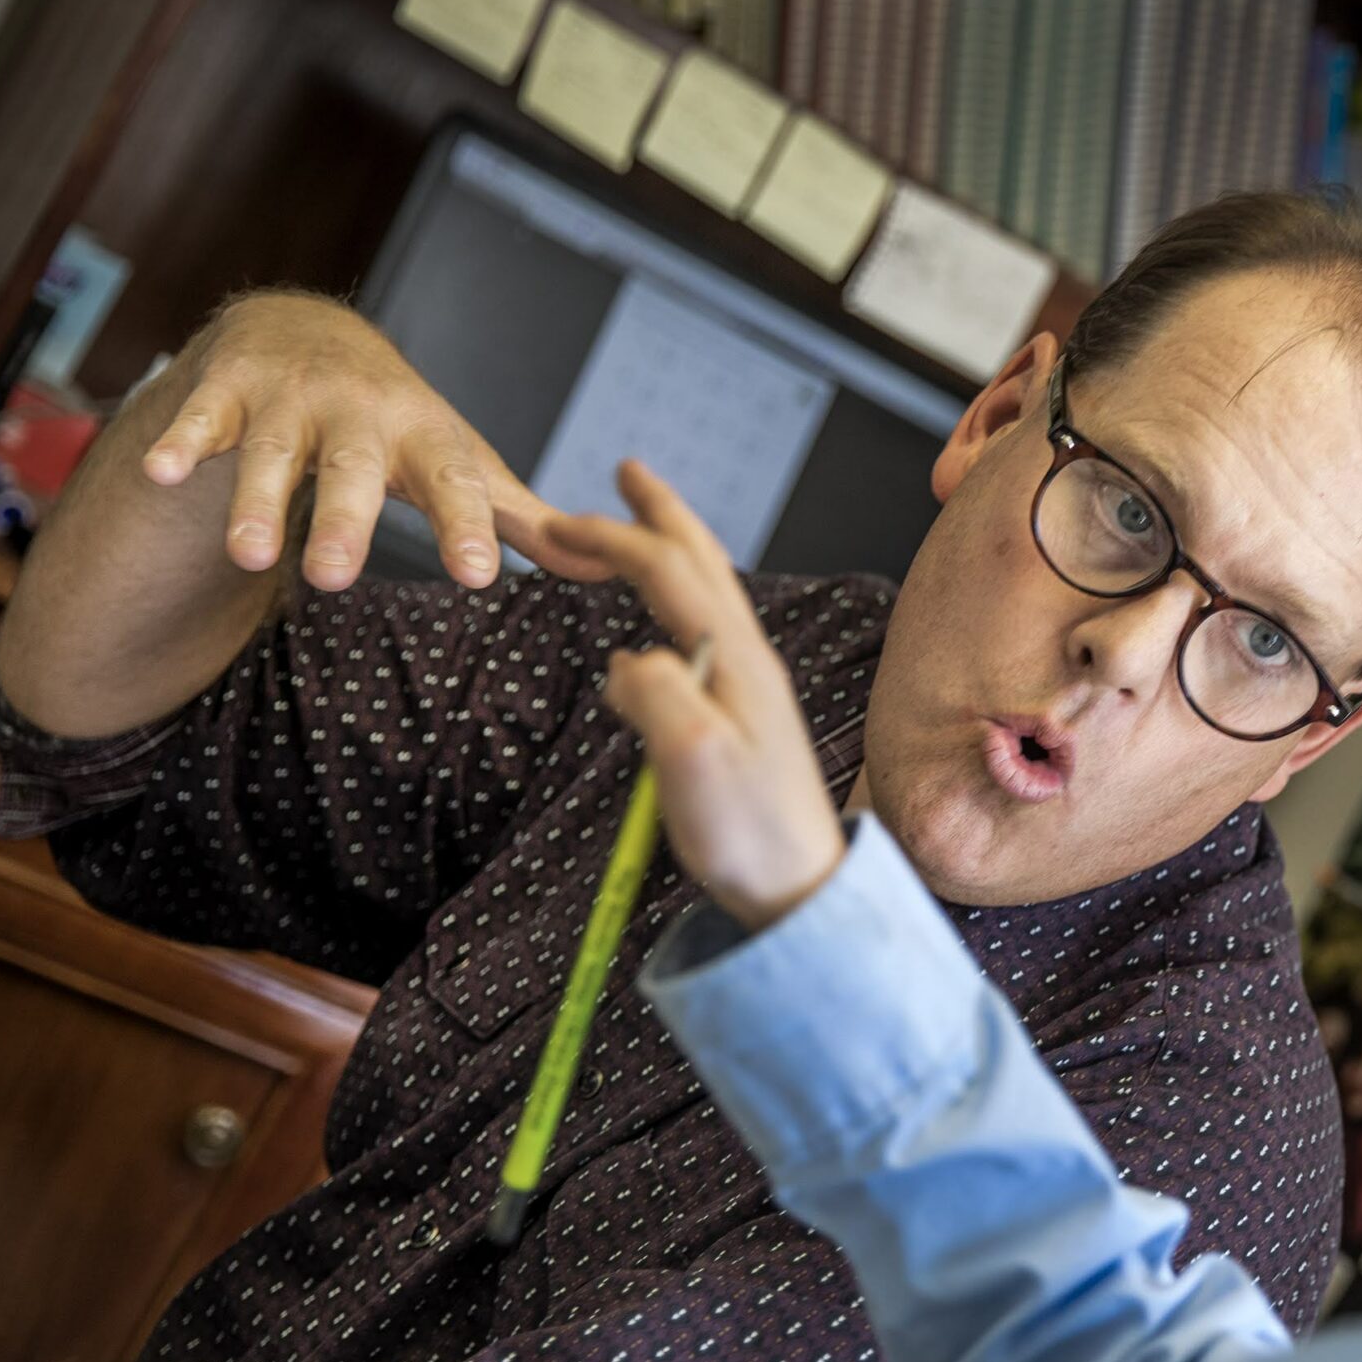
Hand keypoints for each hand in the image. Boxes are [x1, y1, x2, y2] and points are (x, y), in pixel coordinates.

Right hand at [141, 292, 612, 589]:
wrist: (312, 335)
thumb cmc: (403, 424)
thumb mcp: (462, 463)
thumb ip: (522, 520)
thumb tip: (605, 564)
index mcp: (427, 440)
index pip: (453, 489)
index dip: (466, 530)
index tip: (478, 577)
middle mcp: (360, 416)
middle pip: (354, 473)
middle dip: (343, 521)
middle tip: (335, 579)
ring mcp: (291, 400)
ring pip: (272, 454)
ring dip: (255, 500)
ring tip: (248, 555)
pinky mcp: (228, 390)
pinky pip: (201, 419)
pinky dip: (180, 442)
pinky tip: (159, 471)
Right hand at [552, 461, 847, 929]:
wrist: (803, 891)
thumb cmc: (751, 836)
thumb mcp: (692, 760)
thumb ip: (656, 695)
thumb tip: (628, 661)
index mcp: (736, 661)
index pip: (668, 573)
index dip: (614, 539)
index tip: (559, 523)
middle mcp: (750, 662)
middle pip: (704, 565)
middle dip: (661, 514)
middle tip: (629, 471)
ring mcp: (752, 688)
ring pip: (710, 595)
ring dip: (672, 550)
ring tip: (645, 524)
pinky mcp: (747, 719)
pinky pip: (706, 635)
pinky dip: (677, 605)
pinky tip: (658, 632)